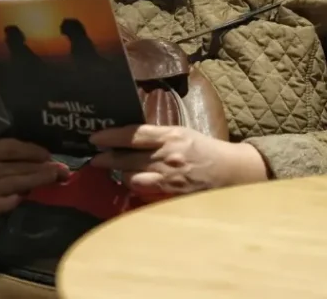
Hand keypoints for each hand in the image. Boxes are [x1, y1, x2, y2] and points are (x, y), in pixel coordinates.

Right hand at [0, 138, 68, 231]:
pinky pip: (2, 202)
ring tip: (54, 179)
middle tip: (60, 170)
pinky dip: (11, 201)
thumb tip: (60, 165)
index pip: (10, 148)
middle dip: (40, 168)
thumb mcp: (10, 161)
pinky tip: (21, 198)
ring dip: (36, 180)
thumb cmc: (2, 173)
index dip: (30, 150)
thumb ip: (29, 159)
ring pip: (14, 183)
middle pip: (16, 166)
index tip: (47, 155)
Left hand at [89, 125, 267, 196]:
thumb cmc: (203, 148)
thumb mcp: (180, 133)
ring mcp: (170, 177)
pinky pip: (145, 192)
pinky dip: (136, 187)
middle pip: (127, 158)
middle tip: (95, 158)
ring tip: (115, 171)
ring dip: (121, 174)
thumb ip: (156, 135)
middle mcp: (167, 155)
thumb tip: (128, 136)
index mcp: (170, 135)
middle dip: (107, 158)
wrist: (231, 171)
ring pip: (132, 177)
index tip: (95, 138)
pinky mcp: (172, 193)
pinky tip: (131, 183)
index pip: (133, 134)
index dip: (111, 136)